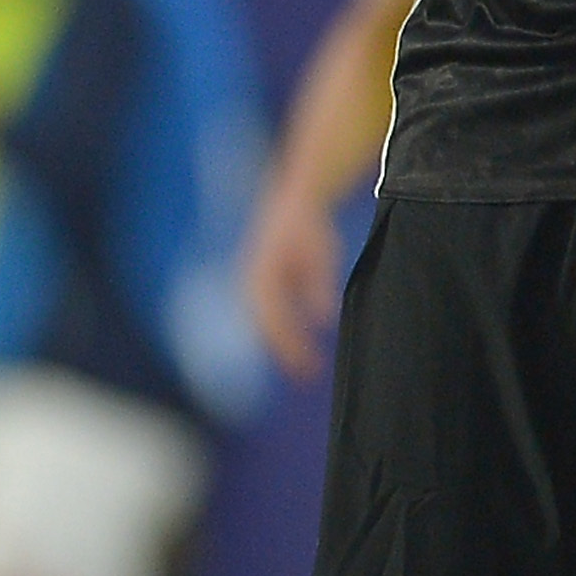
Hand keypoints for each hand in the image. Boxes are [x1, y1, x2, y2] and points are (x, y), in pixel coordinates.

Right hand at [238, 182, 342, 379]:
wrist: (296, 202)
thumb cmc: (309, 227)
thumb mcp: (321, 253)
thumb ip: (318, 284)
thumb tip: (323, 317)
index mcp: (263, 276)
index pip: (274, 320)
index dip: (289, 344)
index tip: (305, 363)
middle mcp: (253, 283)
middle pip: (266, 327)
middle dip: (286, 351)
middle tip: (306, 374)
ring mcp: (255, 284)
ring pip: (266, 324)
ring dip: (284, 345)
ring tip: (305, 368)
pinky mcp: (263, 286)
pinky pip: (271, 317)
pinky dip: (284, 333)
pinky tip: (302, 348)